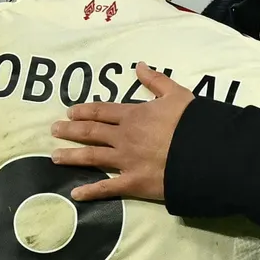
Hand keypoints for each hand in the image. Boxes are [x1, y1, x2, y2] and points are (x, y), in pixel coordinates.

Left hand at [50, 62, 192, 200]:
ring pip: (91, 157)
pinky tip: (75, 194)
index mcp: (134, 115)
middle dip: (70, 130)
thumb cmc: (192, 123)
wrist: (205, 153)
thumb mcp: (177, 94)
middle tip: (54, 130)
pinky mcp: (133, 182)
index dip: (84, 111)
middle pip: (91, 132)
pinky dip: (90, 191)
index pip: (101, 111)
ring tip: (55, 156)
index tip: (70, 112)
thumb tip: (139, 66)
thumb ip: (156, 80)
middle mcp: (124, 137)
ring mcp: (126, 161)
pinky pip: (107, 187)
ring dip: (71, 156)